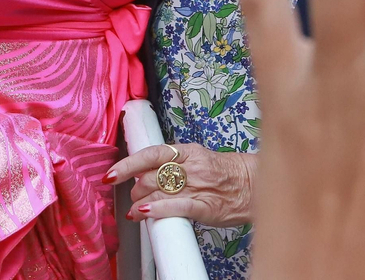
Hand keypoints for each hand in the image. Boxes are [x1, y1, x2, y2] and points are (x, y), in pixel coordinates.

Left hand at [107, 144, 255, 226]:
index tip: (110, 175)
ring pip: (159, 191)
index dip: (128, 164)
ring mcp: (199, 186)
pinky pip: (177, 206)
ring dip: (140, 203)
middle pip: (151, 176)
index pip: (152, 153)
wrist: (254, 184)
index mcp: (189, 151)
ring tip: (136, 210)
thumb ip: (173, 165)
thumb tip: (143, 174)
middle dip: (136, 189)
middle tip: (136, 197)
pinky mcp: (206, 206)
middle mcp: (192, 166)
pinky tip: (145, 212)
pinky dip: (157, 209)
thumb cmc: (225, 173)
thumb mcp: (198, 160)